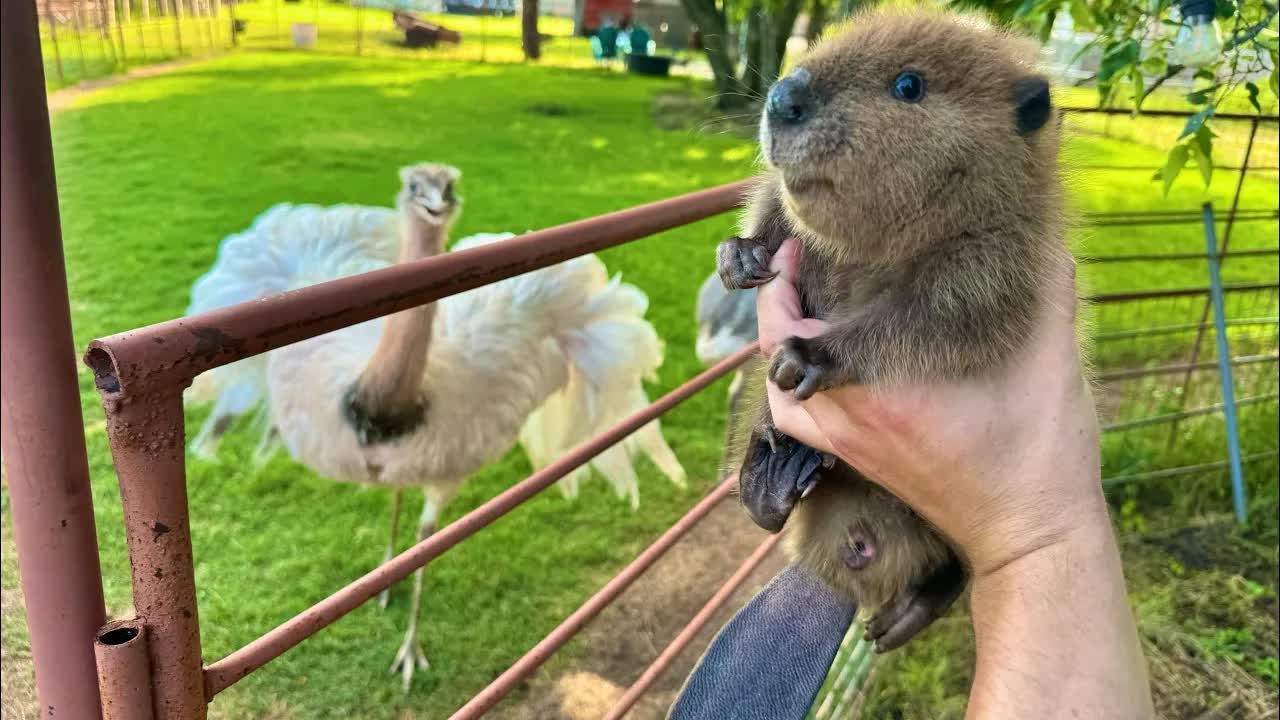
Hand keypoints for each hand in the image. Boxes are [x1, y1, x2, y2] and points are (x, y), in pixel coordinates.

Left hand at [756, 239, 1103, 577]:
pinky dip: (795, 390)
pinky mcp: (860, 462)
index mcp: (879, 387)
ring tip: (800, 307)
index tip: (794, 247)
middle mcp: (849, 419)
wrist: (1030, 533)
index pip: (794, 332)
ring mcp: (850, 445)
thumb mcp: (1050, 360)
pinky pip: (802, 424)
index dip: (782, 283)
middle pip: (777, 358)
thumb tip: (1048, 239)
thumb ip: (1047, 290)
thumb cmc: (1038, 450)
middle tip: (795, 264)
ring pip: (781, 395)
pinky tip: (819, 367)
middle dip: (777, 305)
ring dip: (780, 349)